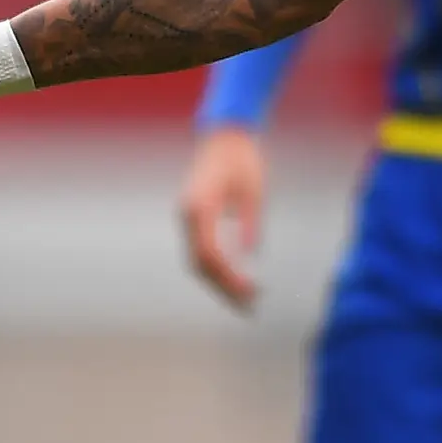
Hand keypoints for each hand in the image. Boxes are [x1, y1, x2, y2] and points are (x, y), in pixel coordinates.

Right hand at [178, 124, 267, 309]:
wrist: (225, 135)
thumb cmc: (244, 159)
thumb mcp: (255, 191)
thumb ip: (250, 223)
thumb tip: (250, 255)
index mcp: (201, 207)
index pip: (210, 255)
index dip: (230, 278)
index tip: (252, 293)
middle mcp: (188, 214)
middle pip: (200, 263)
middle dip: (223, 288)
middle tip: (249, 308)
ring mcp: (186, 216)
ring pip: (196, 260)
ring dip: (218, 282)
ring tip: (244, 300)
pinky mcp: (192, 216)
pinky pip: (199, 249)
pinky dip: (214, 268)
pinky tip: (233, 280)